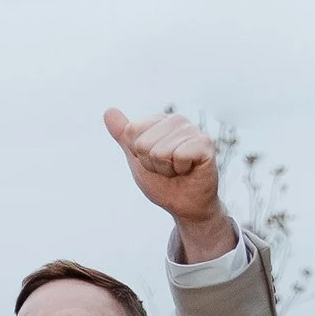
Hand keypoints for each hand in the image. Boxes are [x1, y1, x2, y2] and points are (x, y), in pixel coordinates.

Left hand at [104, 107, 235, 262]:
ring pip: (160, 152)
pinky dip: (180, 169)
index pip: (131, 131)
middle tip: (166, 169)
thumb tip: (108, 110)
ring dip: (166, 169)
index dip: (138, 154)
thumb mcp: (136, 159)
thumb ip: (123, 136)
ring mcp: (192, 129)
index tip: (152, 162)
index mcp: (158, 120)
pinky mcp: (206, 142)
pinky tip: (189, 170)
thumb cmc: (162, 182)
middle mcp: (176, 120)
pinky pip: (179, 155)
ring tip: (177, 170)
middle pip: (143, 144)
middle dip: (151, 164)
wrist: (185, 204)